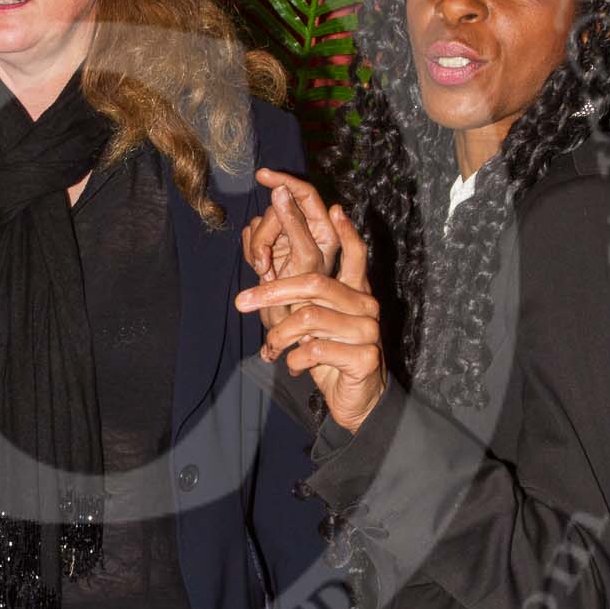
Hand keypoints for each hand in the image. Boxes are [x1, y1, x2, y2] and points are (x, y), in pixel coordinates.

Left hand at [236, 189, 384, 432]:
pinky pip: (313, 349)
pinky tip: (292, 367)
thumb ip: (301, 298)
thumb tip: (266, 267)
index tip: (332, 206)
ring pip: (308, 317)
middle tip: (240, 301)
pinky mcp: (364, 358)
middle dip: (271, 290)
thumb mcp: (311, 323)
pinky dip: (293, 360)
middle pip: (314, 282)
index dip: (346, 231)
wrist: (353, 402)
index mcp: (355, 292)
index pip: (356, 254)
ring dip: (279, 335)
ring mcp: (368, 331)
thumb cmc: (326, 356)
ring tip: (271, 348)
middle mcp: (366, 306)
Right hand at [241, 169, 340, 337]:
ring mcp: (288, 241)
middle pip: (277, 209)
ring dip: (258, 247)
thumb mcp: (305, 261)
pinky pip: (253, 237)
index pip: (304, 192)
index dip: (284, 179)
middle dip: (266, 234)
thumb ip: (294, 224)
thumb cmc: (310, 303)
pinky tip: (261, 270)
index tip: (262, 175)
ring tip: (266, 273)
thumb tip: (281, 191)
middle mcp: (308, 231)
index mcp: (325, 230)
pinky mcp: (271, 251)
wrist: (292, 336)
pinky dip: (252, 251)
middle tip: (264, 264)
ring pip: (261, 222)